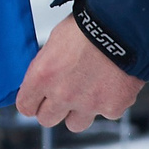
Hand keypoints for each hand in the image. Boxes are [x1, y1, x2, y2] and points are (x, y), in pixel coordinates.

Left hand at [16, 18, 143, 131]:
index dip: (31, 102)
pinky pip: (106, 113)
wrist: (124, 25)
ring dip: (79, 111)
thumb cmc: (89, 26)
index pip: (25, 106)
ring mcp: (88, 104)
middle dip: (53, 109)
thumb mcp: (55, 41)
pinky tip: (111, 83)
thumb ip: (46, 67)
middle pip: (47, 119)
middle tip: (63, 94)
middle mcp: (62, 94)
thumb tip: (42, 79)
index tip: (37, 98)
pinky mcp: (112, 108)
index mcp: (42, 76)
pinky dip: (108, 102)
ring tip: (88, 91)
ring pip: (75, 124)